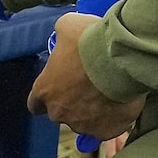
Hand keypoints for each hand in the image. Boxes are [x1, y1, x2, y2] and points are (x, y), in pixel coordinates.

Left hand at [28, 13, 144, 142]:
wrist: (122, 58)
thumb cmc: (90, 42)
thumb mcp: (67, 26)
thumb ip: (61, 36)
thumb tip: (64, 35)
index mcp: (44, 90)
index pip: (35, 104)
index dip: (45, 97)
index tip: (56, 90)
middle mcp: (59, 112)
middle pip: (61, 113)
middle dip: (72, 102)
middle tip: (89, 85)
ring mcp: (83, 124)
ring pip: (85, 122)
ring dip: (93, 111)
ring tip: (108, 93)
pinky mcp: (106, 131)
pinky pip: (107, 129)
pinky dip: (113, 120)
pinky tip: (121, 104)